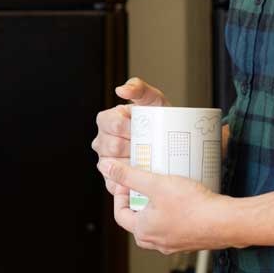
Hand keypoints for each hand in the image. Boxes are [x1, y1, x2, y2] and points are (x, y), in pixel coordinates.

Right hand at [91, 77, 166, 194]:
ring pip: (112, 166)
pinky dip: (127, 184)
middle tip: (149, 147)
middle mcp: (102, 140)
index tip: (144, 129)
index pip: (112, 124)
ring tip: (148, 162)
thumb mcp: (153, 99)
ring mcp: (106, 161)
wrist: (171, 142)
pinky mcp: (112, 179)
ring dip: (131, 165)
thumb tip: (121, 90)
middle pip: (111, 146)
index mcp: (106, 120)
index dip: (129, 128)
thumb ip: (138, 88)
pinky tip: (141, 180)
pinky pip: (114, 184)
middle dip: (132, 147)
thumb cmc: (160, 119)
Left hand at [97, 159, 231, 254]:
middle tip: (144, 183)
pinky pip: (174, 226)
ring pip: (156, 224)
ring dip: (156, 207)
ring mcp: (174, 243)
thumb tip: (106, 167)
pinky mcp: (190, 240)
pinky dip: (172, 213)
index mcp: (143, 231)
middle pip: (137, 220)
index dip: (120, 195)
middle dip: (138, 200)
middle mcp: (157, 242)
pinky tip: (182, 199)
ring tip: (163, 188)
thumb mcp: (155, 184)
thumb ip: (129, 175)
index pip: (120, 214)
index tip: (126, 181)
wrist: (226, 222)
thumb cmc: (193, 206)